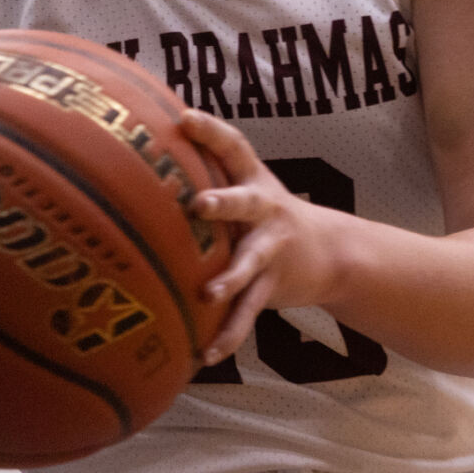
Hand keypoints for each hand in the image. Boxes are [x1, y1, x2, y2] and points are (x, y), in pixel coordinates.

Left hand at [178, 110, 344, 364]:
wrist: (332, 252)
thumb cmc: (267, 215)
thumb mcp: (248, 187)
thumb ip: (208, 172)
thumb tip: (141, 153)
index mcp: (254, 180)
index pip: (234, 147)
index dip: (211, 132)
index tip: (184, 118)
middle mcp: (265, 210)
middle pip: (246, 203)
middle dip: (224, 203)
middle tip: (199, 205)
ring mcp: (271, 249)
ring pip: (250, 264)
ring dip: (230, 277)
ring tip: (209, 292)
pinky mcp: (273, 285)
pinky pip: (248, 312)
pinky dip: (229, 334)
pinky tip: (206, 354)